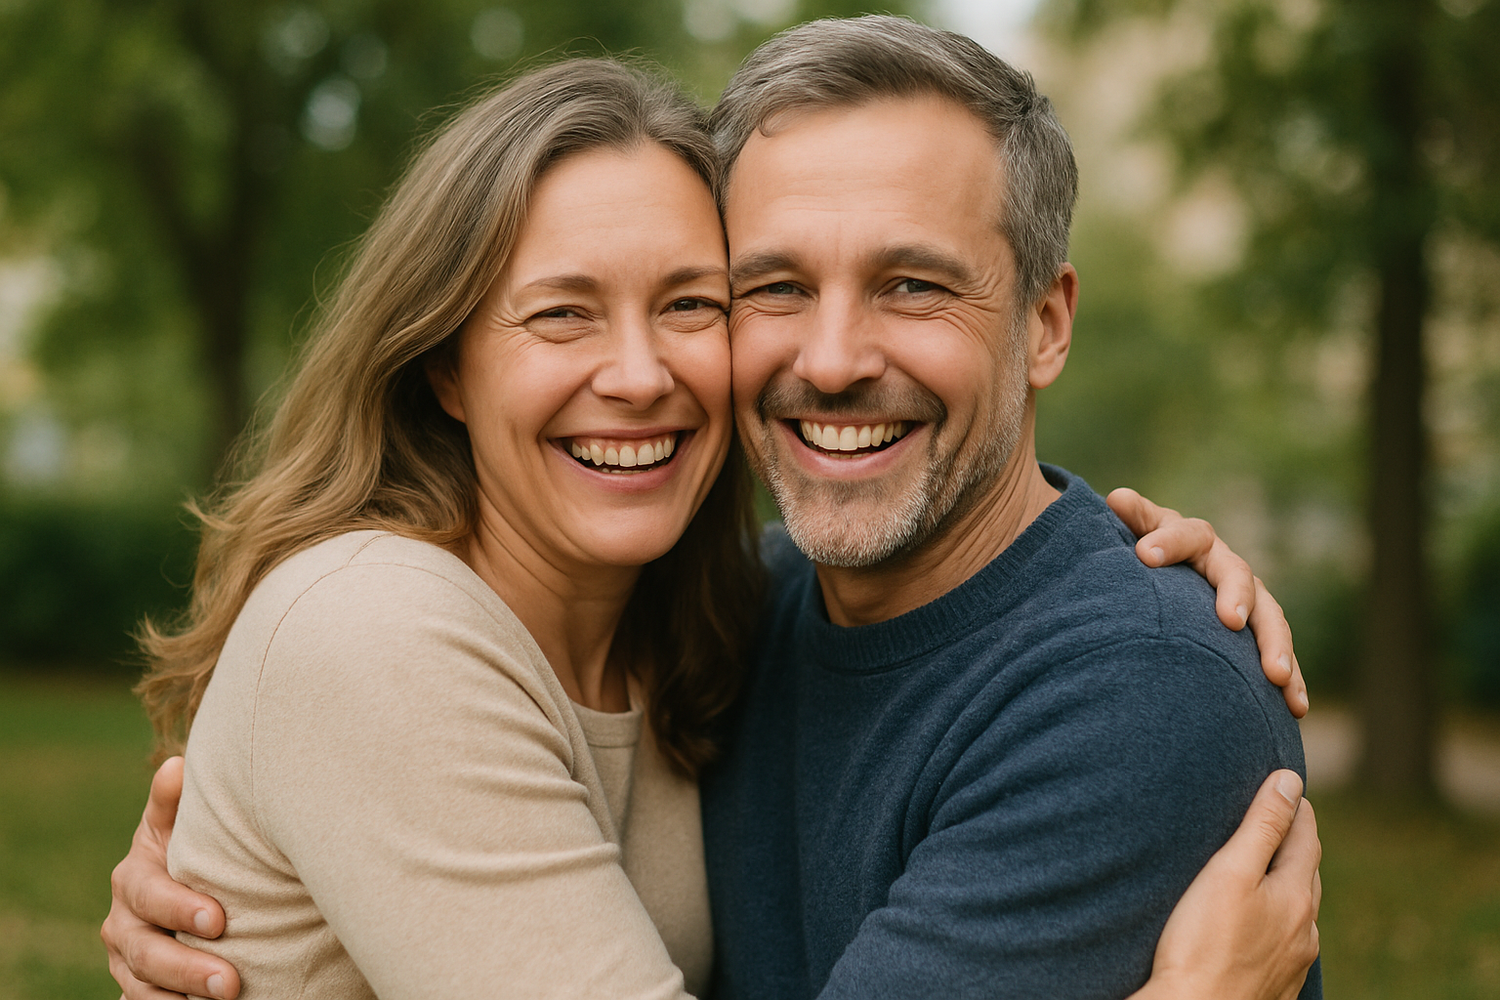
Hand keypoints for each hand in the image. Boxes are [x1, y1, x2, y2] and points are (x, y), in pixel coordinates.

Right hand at [101, 757, 240, 999]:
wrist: (180, 890)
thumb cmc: (186, 849)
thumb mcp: (177, 827)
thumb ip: (174, 803)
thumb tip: (178, 765)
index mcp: (133, 880)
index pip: (150, 897)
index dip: (180, 910)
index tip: (219, 920)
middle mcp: (123, 925)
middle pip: (147, 953)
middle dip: (188, 968)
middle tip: (231, 982)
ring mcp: (128, 962)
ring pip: (145, 988)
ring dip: (183, 997)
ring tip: (229, 998)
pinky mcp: (139, 989)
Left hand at [1107, 488, 1308, 717]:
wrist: (1166, 574)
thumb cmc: (1144, 553)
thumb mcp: (1136, 533)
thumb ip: (1131, 520)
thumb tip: (1118, 498)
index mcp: (1194, 539)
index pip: (1186, 535)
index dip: (1167, 542)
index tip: (1144, 556)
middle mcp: (1227, 565)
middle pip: (1239, 577)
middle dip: (1237, 598)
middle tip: (1230, 621)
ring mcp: (1249, 600)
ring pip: (1269, 619)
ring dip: (1276, 646)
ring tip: (1276, 676)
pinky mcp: (1258, 634)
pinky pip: (1279, 655)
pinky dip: (1291, 680)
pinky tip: (1295, 707)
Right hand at [1134, 770, 1321, 999]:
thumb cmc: (1202, 946)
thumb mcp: (1229, 873)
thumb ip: (1261, 826)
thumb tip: (1290, 781)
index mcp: (1294, 898)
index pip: (1306, 839)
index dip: (1297, 809)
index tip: (1289, 786)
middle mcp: (1303, 931)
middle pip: (1306, 874)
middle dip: (1297, 843)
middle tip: (1283, 818)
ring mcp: (1292, 963)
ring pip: (1300, 912)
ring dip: (1290, 883)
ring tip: (1273, 866)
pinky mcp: (1275, 987)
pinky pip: (1287, 942)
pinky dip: (1280, 919)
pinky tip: (1263, 924)